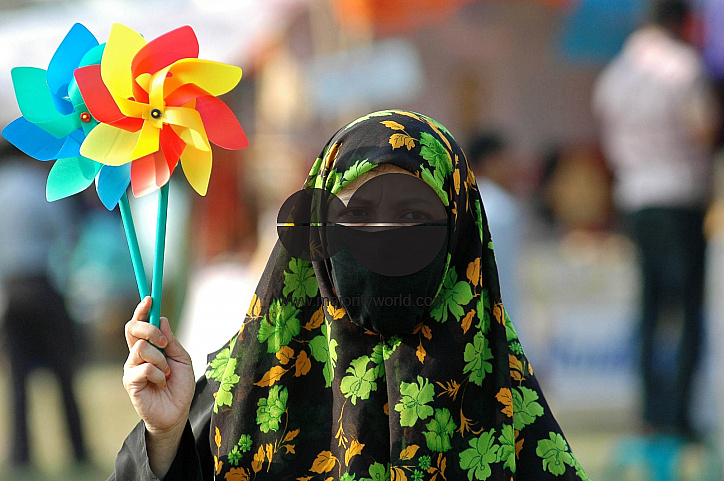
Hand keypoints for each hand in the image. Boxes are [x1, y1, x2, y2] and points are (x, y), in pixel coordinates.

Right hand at [123, 297, 194, 475]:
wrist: (177, 413)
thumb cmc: (179, 386)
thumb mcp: (182, 359)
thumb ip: (171, 341)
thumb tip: (161, 319)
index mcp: (148, 347)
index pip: (139, 324)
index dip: (142, 310)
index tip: (150, 299)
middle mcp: (136, 355)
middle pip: (132, 329)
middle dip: (150, 330)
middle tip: (165, 344)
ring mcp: (131, 368)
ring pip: (141, 348)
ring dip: (160, 359)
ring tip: (168, 374)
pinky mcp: (130, 383)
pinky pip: (144, 368)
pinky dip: (159, 374)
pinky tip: (162, 384)